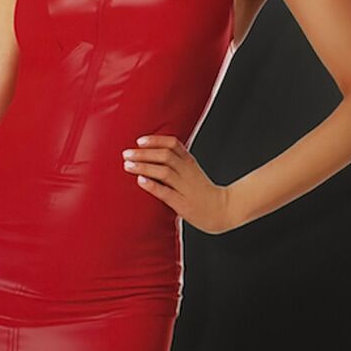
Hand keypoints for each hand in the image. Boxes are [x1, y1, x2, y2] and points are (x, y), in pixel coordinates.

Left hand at [121, 134, 235, 234]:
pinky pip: (166, 192)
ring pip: (164, 172)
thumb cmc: (203, 191)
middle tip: (126, 153)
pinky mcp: (183, 204)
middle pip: (165, 156)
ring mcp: (185, 188)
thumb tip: (154, 154)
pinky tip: (140, 181)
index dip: (155, 140)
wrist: (224, 209)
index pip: (173, 144)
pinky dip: (152, 185)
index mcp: (190, 162)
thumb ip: (178, 162)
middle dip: (144, 153)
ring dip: (144, 167)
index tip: (139, 141)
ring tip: (128, 165)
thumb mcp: (193, 171)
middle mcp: (187, 172)